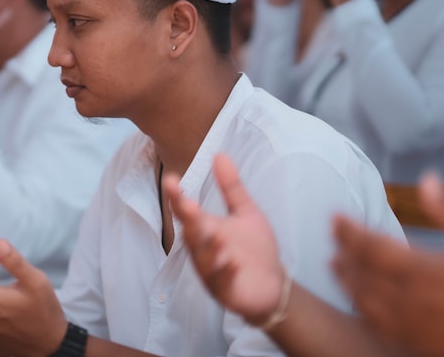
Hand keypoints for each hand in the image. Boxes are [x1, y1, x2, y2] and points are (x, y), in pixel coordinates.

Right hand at [163, 153, 285, 325]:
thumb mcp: (246, 213)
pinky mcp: (226, 290)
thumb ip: (231, 187)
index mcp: (205, 229)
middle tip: (188, 204)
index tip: (170, 179)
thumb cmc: (254, 249)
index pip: (186, 211)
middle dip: (190, 220)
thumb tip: (219, 154)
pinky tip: (232, 264)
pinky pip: (222, 281)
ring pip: (204, 259)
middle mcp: (203, 249)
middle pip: (191, 234)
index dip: (176, 196)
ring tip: (216, 235)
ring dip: (208, 247)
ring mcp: (213, 271)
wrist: (272, 285)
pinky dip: (226, 273)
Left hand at [333, 175, 443, 356]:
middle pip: (362, 271)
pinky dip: (358, 303)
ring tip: (335, 259)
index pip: (374, 247)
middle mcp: (415, 299)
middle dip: (343, 248)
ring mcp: (410, 323)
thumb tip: (424, 179)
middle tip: (333, 231)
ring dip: (345, 277)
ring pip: (363, 298)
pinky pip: (374, 322)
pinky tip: (354, 291)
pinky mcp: (411, 341)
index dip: (349, 230)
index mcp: (430, 270)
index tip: (336, 215)